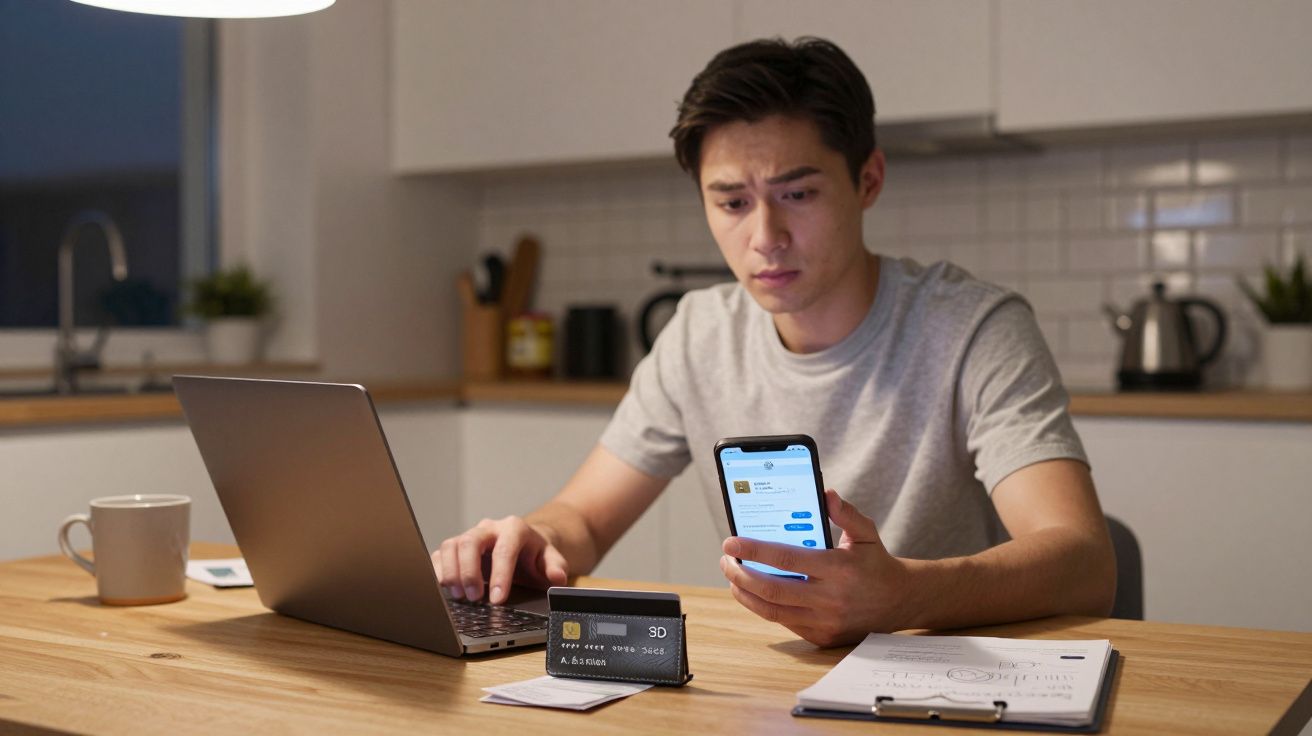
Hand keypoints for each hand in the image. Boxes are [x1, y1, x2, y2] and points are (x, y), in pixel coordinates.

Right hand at [432, 516, 568, 604]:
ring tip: (458, 596)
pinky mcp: (456, 548)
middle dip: (469, 571)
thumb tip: (557, 578)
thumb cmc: (535, 555)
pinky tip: (441, 589)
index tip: (497, 599)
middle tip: (474, 597)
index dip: (500, 575)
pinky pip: (439, 554)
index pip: (504, 550)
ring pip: (451, 546)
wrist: (524, 545)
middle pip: (471, 542)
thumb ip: (556, 567)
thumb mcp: (551, 560)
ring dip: (450, 572)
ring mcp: (470, 536)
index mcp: (514, 529)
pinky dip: (437, 571)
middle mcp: (489, 529)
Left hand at [719, 489, 910, 646]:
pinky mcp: (821, 637)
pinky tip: (753, 592)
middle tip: (726, 561)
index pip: (786, 558)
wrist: (899, 602)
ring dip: (745, 594)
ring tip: (733, 577)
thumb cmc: (877, 563)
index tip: (730, 543)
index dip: (753, 551)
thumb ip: (846, 513)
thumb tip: (826, 494)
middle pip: (771, 589)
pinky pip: (784, 622)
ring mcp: (824, 622)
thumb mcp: (867, 533)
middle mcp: (829, 598)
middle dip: (740, 574)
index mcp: (838, 568)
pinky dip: (764, 607)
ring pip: (772, 611)